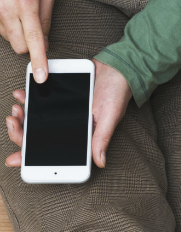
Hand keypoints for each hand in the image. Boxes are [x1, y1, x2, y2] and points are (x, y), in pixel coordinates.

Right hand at [0, 0, 54, 82]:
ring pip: (8, 39)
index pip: (33, 40)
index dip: (38, 61)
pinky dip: (7, 26)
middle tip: (34, 30)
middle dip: (29, 45)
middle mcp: (6, 8)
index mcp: (26, 4)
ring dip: (17, 34)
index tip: (41, 77)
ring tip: (21, 14)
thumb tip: (44, 44)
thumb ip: (47, 20)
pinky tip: (11, 12)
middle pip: (19, 46)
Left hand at [5, 60, 131, 167]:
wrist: (115, 70)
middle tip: (13, 124)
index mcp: (81, 137)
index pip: (54, 152)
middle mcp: (71, 128)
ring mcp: (63, 114)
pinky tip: (21, 96)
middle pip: (38, 139)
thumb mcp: (109, 118)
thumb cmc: (116, 94)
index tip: (15, 160)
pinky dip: (27, 100)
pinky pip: (39, 102)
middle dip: (20, 135)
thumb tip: (100, 162)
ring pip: (35, 123)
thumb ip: (102, 139)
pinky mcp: (59, 99)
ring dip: (21, 119)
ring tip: (16, 111)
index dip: (32, 158)